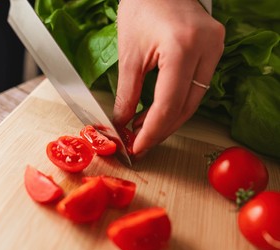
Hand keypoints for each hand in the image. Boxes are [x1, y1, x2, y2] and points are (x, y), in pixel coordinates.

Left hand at [113, 0, 224, 155]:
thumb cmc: (141, 7)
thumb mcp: (129, 54)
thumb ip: (127, 93)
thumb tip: (122, 122)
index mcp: (182, 47)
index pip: (169, 103)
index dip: (152, 131)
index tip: (137, 146)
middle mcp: (207, 48)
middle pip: (185, 106)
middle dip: (160, 129)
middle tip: (139, 142)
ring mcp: (215, 48)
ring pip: (193, 100)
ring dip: (168, 119)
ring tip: (144, 129)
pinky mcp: (214, 49)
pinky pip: (196, 87)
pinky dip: (176, 103)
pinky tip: (158, 111)